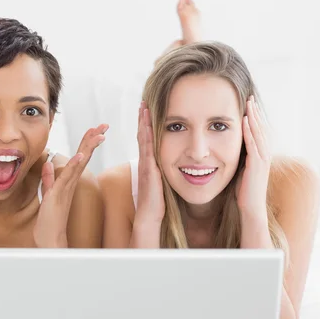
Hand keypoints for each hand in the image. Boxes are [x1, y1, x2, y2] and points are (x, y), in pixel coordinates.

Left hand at [33, 124, 107, 247]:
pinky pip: (67, 177)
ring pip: (79, 163)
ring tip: (98, 134)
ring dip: (88, 148)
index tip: (95, 129)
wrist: (49, 240)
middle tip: (104, 125)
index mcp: (68, 181)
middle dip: (93, 139)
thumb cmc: (50, 220)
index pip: (79, 157)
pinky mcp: (59, 194)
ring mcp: (67, 188)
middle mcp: (71, 183)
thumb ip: (49, 179)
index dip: (87, 142)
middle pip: (84, 156)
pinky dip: (74, 165)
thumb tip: (48, 164)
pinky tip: (81, 155)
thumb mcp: (48, 194)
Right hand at [135, 102, 164, 224]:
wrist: (150, 215)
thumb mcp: (163, 183)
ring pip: (143, 138)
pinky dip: (145, 134)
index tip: (148, 112)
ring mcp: (145, 164)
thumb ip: (166, 173)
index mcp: (150, 164)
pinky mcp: (148, 168)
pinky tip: (146, 124)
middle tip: (143, 103)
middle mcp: (146, 161)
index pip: (147, 140)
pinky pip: (147, 147)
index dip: (146, 126)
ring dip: (142, 122)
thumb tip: (177, 166)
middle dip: (142, 119)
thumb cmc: (158, 203)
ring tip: (142, 107)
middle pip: (142, 135)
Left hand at [236, 96, 270, 216]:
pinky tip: (246, 121)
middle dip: (255, 112)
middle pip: (260, 128)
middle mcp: (264, 155)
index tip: (247, 103)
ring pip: (259, 133)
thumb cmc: (244, 192)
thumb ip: (239, 158)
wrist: (251, 210)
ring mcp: (262, 160)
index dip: (253, 117)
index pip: (258, 132)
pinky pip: (254, 144)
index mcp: (260, 155)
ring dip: (254, 117)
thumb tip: (228, 148)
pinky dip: (250, 131)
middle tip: (249, 97)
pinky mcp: (257, 166)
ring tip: (248, 103)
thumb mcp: (241, 170)